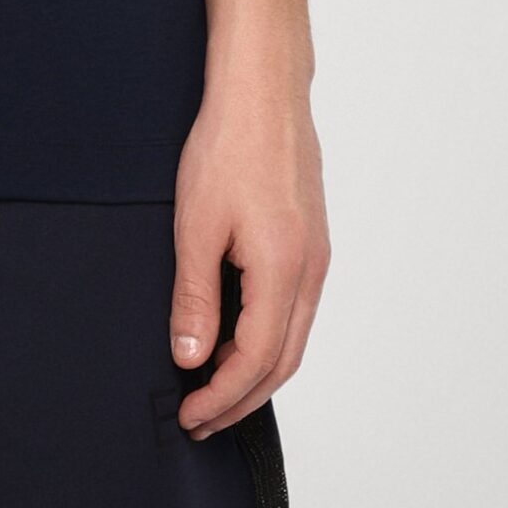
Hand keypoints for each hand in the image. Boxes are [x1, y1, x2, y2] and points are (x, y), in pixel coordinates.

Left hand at [168, 71, 329, 438]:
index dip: (222, 397)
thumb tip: (191, 358)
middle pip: (283, 361)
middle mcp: (312, 271)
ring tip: (214, 388)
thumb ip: (195, 297)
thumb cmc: (228, 144)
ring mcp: (317, 256)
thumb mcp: (196, 225)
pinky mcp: (312, 240)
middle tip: (200, 419)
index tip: (190, 416)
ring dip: (256, 372)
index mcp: (284, 270)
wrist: (263, 88)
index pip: (257, 361)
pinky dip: (268, 339)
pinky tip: (238, 338)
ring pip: (293, 338)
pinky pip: (296, 309)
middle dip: (241, 399)